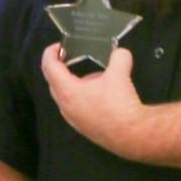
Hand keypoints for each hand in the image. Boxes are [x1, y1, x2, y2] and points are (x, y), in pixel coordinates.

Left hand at [41, 44, 146, 158]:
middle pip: (54, 82)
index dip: (50, 52)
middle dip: (61, 67)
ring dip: (75, 83)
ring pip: (66, 96)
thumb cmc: (119, 104)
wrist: (132, 135)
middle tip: (71, 57)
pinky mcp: (84, 128)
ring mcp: (73, 120)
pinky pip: (76, 107)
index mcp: (67, 91)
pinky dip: (83, 97)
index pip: (49, 67)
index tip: (59, 46)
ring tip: (96, 77)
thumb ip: (118, 57)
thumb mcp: (120, 73)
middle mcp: (65, 107)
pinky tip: (102, 96)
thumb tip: (120, 53)